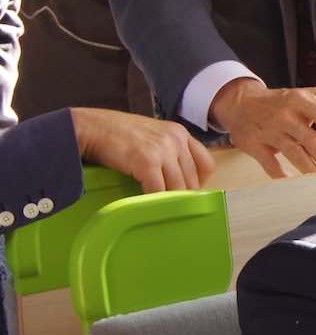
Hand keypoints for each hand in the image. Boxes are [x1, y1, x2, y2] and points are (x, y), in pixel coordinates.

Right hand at [71, 107, 215, 192]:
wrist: (89, 127)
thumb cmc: (116, 133)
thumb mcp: (152, 135)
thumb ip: (168, 150)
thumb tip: (178, 178)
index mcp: (180, 132)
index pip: (206, 164)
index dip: (199, 181)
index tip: (189, 191)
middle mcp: (176, 140)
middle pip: (193, 179)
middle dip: (183, 194)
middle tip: (173, 205)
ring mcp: (162, 150)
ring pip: (178, 187)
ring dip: (170, 200)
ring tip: (162, 208)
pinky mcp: (146, 162)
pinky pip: (159, 190)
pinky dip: (155, 200)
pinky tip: (148, 204)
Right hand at [210, 77, 315, 178]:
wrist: (241, 103)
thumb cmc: (284, 101)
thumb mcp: (311, 95)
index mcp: (301, 100)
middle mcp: (285, 115)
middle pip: (311, 140)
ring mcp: (268, 131)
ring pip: (294, 153)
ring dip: (311, 169)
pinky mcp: (253, 145)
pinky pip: (270, 164)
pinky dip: (282, 175)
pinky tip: (297, 183)